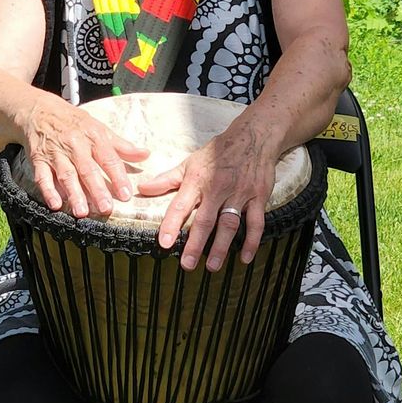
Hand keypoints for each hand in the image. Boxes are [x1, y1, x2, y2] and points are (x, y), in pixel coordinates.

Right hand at [21, 94, 148, 217]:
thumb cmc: (74, 122)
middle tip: (106, 208)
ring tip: (82, 212)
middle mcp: (75, 145)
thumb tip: (145, 155)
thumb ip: (122, 146)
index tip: (125, 194)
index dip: (117, 177)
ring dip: (74, 194)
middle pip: (87, 169)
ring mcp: (56, 153)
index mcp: (93, 137)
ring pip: (66, 175)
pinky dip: (47, 191)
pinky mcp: (38, 159)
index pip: (108, 158)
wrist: (39, 110)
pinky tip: (55, 204)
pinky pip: (42, 176)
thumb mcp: (100, 128)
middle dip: (97, 190)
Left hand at [137, 117, 278, 271]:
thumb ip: (167, 179)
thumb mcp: (190, 162)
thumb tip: (142, 189)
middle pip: (206, 220)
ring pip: (230, 223)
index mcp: (197, 180)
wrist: (254, 136)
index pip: (181, 205)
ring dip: (221, 246)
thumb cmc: (218, 152)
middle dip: (196, 244)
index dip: (171, 224)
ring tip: (212, 266)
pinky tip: (245, 258)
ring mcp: (240, 193)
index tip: (164, 243)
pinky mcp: (258, 196)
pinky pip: (256, 222)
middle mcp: (218, 188)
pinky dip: (251, 241)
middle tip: (187, 265)